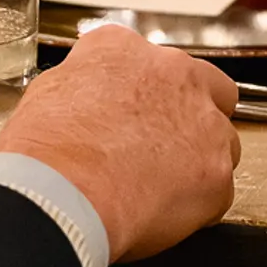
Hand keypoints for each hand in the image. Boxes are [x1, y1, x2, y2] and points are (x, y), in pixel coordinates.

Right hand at [0, 24, 239, 260]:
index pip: (151, 62)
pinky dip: (198, 206)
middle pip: (208, 88)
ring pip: (221, 140)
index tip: (137, 114)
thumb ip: (83, 82)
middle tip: (164, 147)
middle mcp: (174, 74)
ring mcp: (203, 123)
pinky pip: (218, 191)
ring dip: (199, 160)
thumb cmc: (45, 150)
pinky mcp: (216, 172)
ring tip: (161, 189)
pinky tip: (164, 215)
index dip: (146, 93)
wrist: (60, 192)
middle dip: (193, 114)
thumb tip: (88, 100)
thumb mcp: (50, 90)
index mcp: (126, 50)